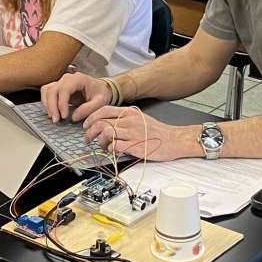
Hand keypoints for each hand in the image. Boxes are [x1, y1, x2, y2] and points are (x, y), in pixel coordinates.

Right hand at [41, 72, 111, 122]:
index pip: (64, 89)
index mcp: (78, 79)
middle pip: (53, 90)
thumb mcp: (101, 101)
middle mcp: (67, 78)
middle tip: (56, 120)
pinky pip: (46, 92)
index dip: (62, 104)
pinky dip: (46, 102)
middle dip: (52, 107)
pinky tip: (51, 112)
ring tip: (54, 118)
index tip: (65, 116)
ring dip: (47, 105)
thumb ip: (89, 109)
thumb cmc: (100, 93)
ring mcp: (61, 82)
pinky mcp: (57, 87)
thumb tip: (74, 117)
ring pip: (47, 90)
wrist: (100, 88)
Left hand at [82, 106, 197, 160]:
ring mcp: (132, 133)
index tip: (86, 125)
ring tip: (100, 146)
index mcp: (129, 112)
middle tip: (87, 139)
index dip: (90, 117)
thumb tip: (106, 125)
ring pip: (105, 133)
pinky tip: (112, 151)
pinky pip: (114, 146)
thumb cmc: (158, 131)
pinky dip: (109, 149)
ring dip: (98, 141)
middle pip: (100, 122)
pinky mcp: (135, 145)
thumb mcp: (140, 118)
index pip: (103, 110)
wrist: (175, 140)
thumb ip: (123, 119)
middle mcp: (129, 120)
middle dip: (89, 132)